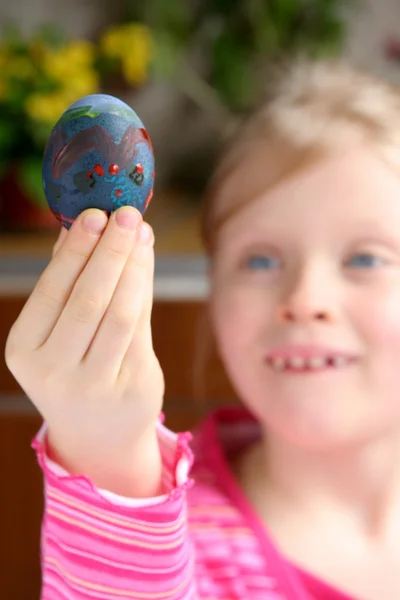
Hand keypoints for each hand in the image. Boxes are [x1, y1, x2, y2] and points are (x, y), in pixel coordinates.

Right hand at [5, 207, 164, 495]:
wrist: (98, 436)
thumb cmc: (73, 371)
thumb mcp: (54, 334)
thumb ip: (67, 283)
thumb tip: (77, 228)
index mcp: (24, 351)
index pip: (52, 290)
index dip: (76, 249)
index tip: (94, 213)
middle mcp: (55, 370)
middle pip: (89, 298)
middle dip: (110, 250)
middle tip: (126, 214)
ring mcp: (95, 383)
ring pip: (120, 311)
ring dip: (133, 265)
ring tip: (140, 232)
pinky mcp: (133, 386)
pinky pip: (141, 326)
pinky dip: (145, 288)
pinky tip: (145, 262)